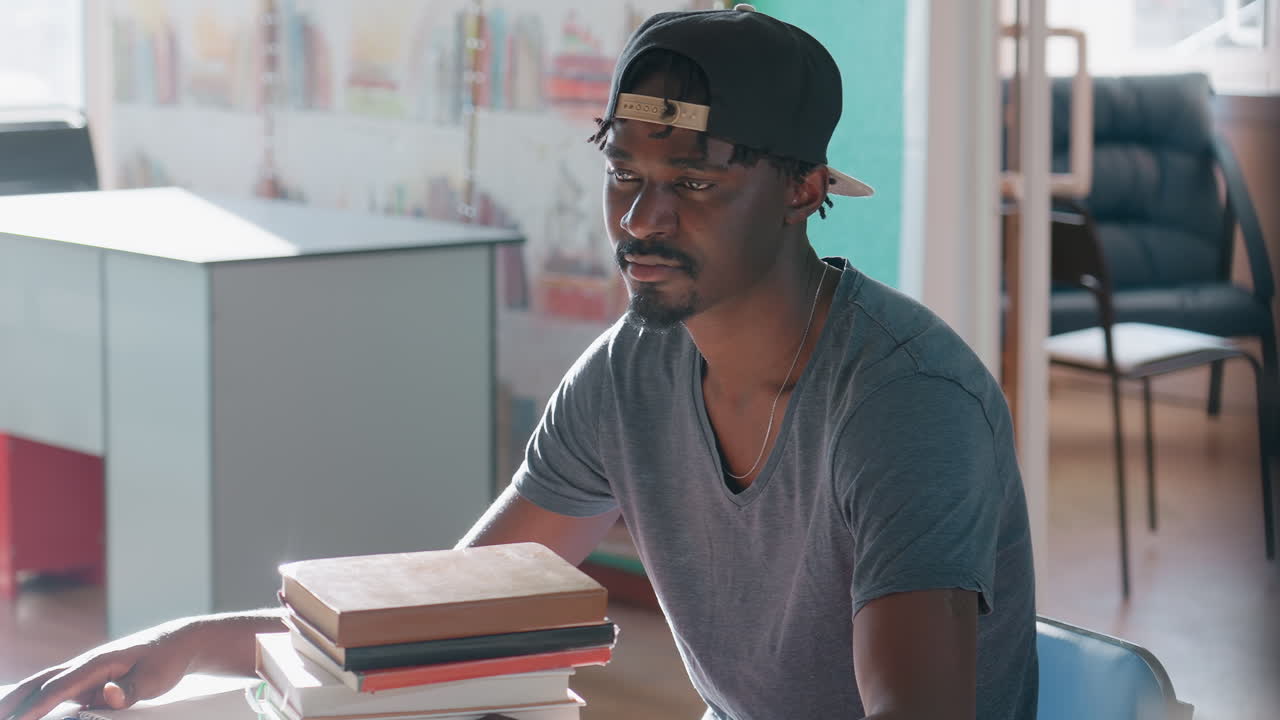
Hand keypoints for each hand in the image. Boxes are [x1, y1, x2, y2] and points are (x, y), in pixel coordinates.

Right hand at [0, 620, 196, 719]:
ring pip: (43, 684)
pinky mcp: (88, 680)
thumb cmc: (165, 661)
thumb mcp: (155, 678)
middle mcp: (84, 665)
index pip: (57, 688)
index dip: (34, 707)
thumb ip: (129, 690)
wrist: (176, 643)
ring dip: (20, 699)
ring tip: (3, 715)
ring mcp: (84, 672)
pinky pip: (55, 690)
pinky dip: (36, 699)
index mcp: (96, 663)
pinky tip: (27, 711)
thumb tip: (106, 695)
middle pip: (39, 683)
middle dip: (14, 701)